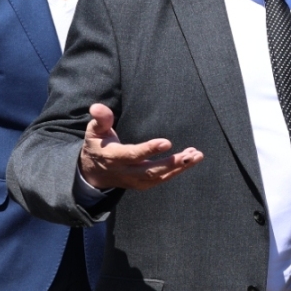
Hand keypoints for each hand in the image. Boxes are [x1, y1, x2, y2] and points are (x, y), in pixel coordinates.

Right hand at [79, 103, 202, 190]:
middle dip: (171, 163)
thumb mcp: (94, 131)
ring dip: (179, 167)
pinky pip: (162, 179)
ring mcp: (135, 180)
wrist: (93, 173)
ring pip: (159, 177)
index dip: (149, 150)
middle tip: (190, 155)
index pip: (132, 155)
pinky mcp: (143, 184)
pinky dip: (177, 170)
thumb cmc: (97, 146)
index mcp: (113, 157)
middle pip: (150, 171)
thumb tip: (97, 106)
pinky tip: (191, 158)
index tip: (167, 143)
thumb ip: (100, 119)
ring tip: (196, 155)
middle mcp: (125, 172)